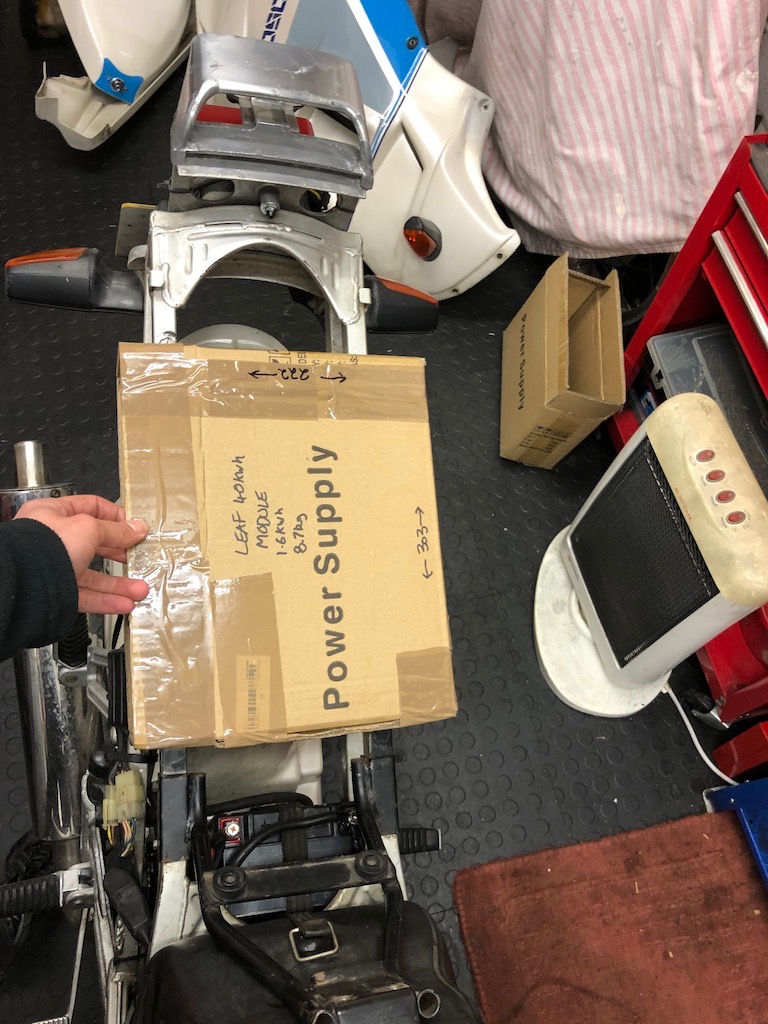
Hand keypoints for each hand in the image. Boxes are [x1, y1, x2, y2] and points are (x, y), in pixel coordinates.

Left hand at [15, 495, 149, 614]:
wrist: (23, 584)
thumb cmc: (45, 546)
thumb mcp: (88, 528)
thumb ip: (115, 530)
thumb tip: (137, 529)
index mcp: (52, 514)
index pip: (90, 508)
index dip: (115, 516)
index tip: (134, 527)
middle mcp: (52, 540)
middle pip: (95, 545)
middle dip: (121, 555)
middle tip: (138, 557)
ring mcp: (54, 567)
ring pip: (93, 576)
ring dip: (119, 584)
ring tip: (139, 590)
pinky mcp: (57, 592)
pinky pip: (86, 596)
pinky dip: (106, 600)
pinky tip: (124, 603)